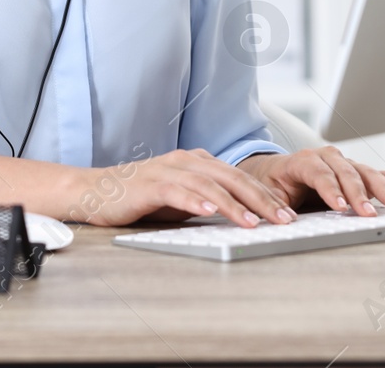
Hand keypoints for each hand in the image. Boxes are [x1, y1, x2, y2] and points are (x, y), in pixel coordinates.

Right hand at [66, 148, 298, 228]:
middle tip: (284, 219)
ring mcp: (169, 170)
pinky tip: (211, 211)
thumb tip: (242, 219)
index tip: (288, 214)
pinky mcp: (151, 184)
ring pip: (210, 184)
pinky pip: (178, 191)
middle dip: (262, 200)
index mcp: (198, 162)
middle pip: (233, 177)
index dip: (266, 196)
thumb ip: (207, 202)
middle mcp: (187, 160)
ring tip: (255, 222)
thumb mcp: (181, 199)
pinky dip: (196, 200)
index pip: (240, 178)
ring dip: (235, 204)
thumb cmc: (140, 197)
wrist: (96, 191)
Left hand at [237, 146, 384, 216]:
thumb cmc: (272, 184)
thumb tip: (284, 219)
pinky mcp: (357, 174)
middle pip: (346, 172)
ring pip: (366, 173)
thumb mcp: (265, 195)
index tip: (340, 207)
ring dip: (381, 189)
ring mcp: (344, 164)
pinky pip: (381, 175)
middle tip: (368, 213)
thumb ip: (274, 205)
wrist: (274, 172)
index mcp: (302, 161)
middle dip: (359, 193)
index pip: (319, 172)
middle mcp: (326, 158)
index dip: (330, 189)